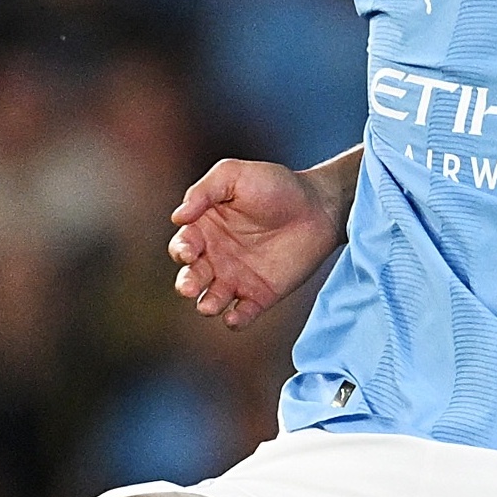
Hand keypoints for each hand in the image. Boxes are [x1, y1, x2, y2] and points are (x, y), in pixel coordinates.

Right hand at [169, 157, 344, 328]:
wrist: (319, 206)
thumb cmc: (276, 185)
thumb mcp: (235, 175)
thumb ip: (204, 191)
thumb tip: (177, 216)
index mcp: (205, 229)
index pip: (183, 245)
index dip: (181, 249)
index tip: (189, 251)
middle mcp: (216, 257)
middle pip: (191, 277)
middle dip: (186, 284)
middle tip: (190, 286)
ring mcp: (237, 278)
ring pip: (211, 299)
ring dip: (206, 305)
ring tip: (209, 305)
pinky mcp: (260, 295)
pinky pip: (242, 314)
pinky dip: (235, 320)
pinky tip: (234, 318)